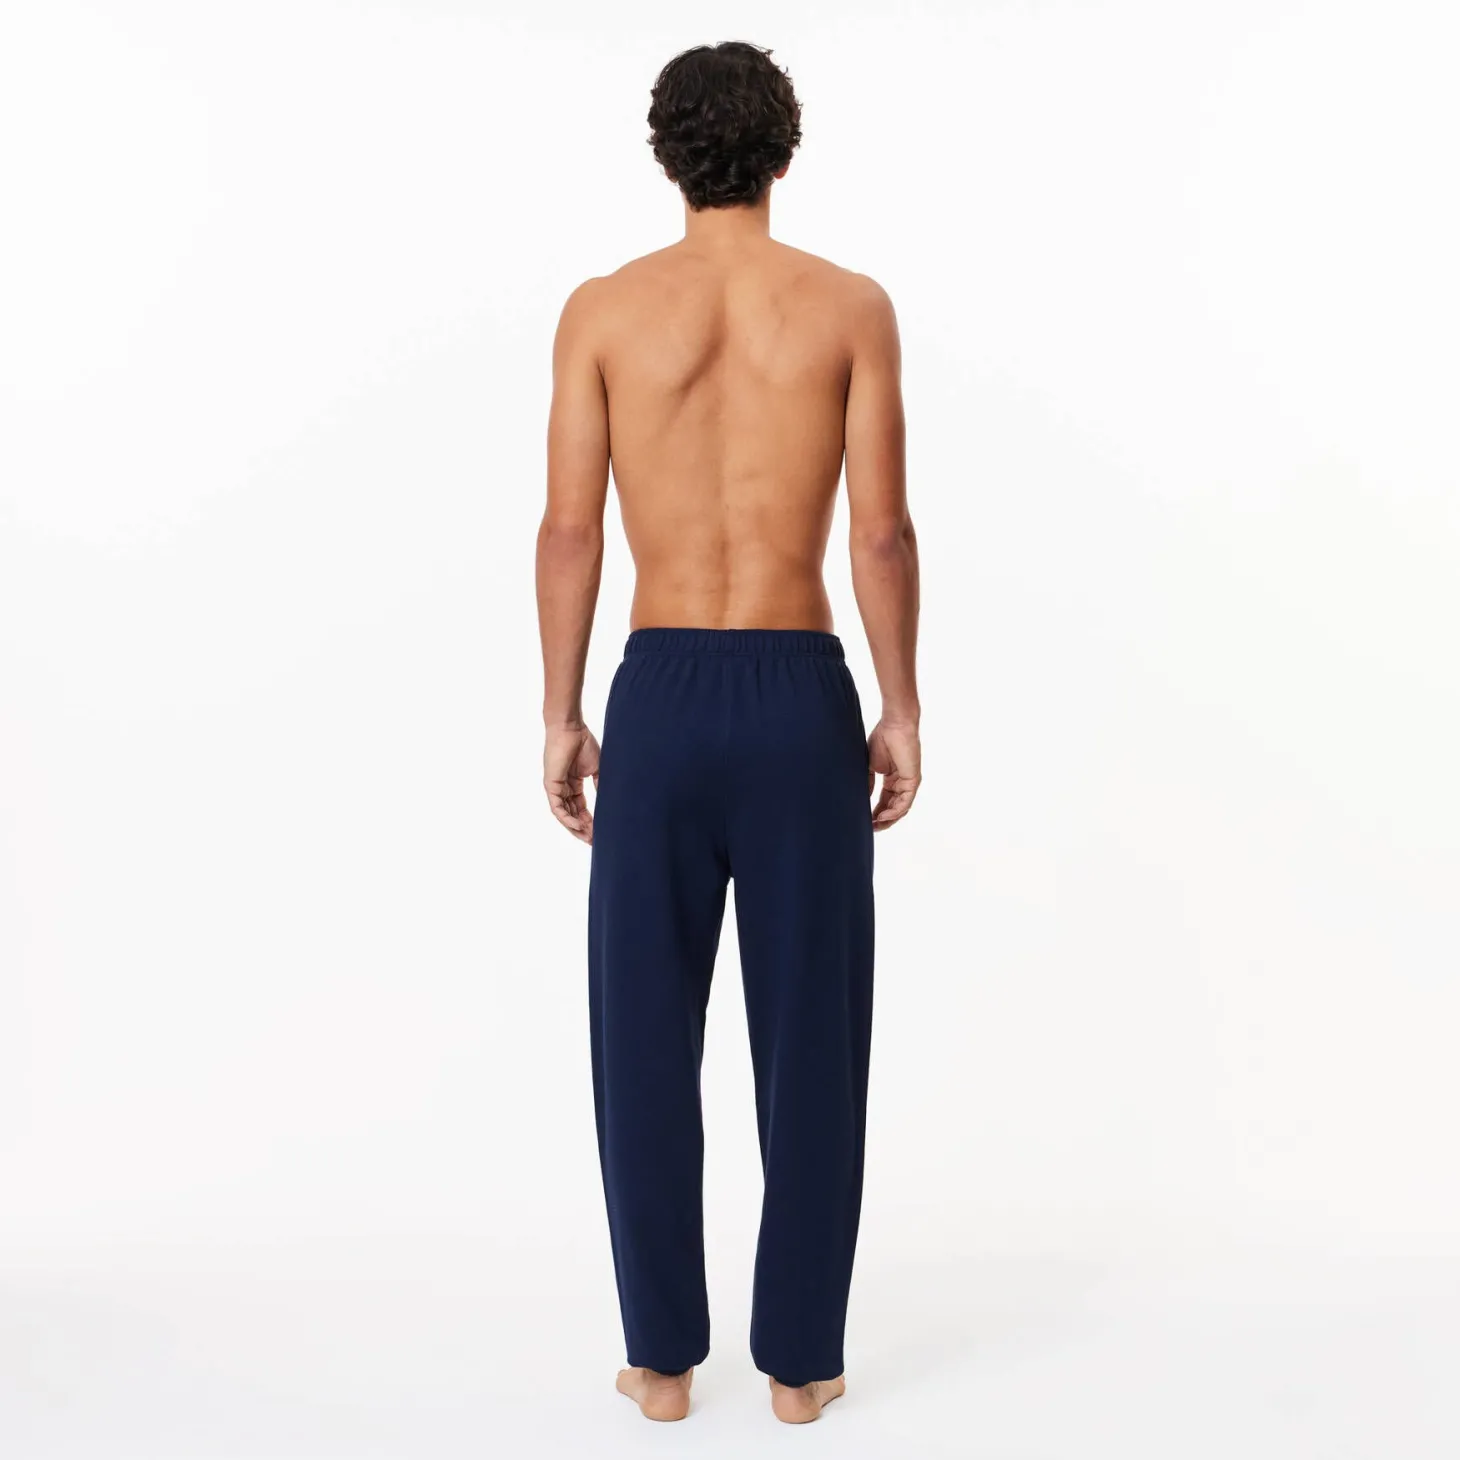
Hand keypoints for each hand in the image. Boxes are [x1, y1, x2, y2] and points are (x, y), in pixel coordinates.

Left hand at [543, 723, 600, 843]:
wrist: (571, 728)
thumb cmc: (583, 743)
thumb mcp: (597, 769)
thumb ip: (600, 785)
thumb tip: (609, 801)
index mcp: (573, 784)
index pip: (581, 809)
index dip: (591, 821)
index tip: (601, 832)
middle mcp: (563, 788)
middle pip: (573, 815)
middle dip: (584, 829)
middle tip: (596, 841)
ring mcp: (555, 788)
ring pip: (565, 815)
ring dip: (576, 828)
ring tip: (589, 838)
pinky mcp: (550, 785)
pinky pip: (557, 808)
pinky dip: (568, 819)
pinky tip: (579, 826)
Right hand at [867, 718, 920, 831]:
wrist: (894, 725)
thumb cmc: (882, 739)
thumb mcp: (869, 766)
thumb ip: (868, 783)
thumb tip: (862, 799)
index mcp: (892, 779)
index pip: (884, 802)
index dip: (874, 813)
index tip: (863, 821)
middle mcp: (901, 783)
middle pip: (892, 808)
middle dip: (881, 820)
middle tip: (869, 829)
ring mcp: (908, 783)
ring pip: (899, 808)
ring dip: (887, 819)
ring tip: (874, 826)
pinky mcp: (913, 781)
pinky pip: (905, 802)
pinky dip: (894, 811)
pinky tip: (883, 816)